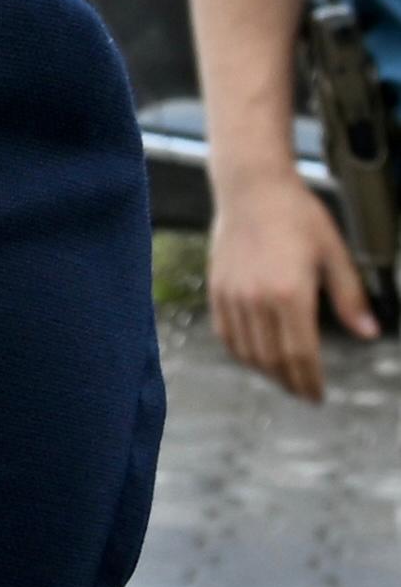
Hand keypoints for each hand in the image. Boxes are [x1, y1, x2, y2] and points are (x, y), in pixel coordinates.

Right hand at [208, 172, 380, 400]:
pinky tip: (255, 356)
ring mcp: (233, 296)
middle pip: (272, 360)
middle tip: (304, 393)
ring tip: (283, 378)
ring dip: (266, 372)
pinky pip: (226, 335)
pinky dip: (241, 353)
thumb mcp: (335, 254)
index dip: (310, 381)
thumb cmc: (298, 216)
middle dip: (290, 383)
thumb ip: (350, 298)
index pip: (301, 354)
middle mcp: (257, 300)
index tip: (318, 396)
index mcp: (290, 293)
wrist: (252, 190)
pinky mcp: (217, 290)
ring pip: (247, 353)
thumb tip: (368, 334)